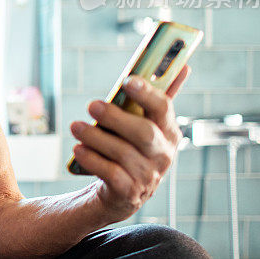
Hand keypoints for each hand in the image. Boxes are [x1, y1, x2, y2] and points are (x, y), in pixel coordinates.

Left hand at [69, 66, 190, 221]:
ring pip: (123, 153)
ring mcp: (148, 176)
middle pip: (144, 133)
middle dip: (115, 118)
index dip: (147, 93)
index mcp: (169, 131)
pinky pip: (111, 174)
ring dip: (95, 137)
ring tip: (76, 126)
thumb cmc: (131, 146)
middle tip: (92, 105)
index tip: (128, 80)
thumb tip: (184, 65)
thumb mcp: (144, 122)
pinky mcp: (129, 193)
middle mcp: (163, 154)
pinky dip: (92, 160)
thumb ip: (156, 96)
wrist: (121, 191)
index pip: (164, 108)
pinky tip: (78, 149)